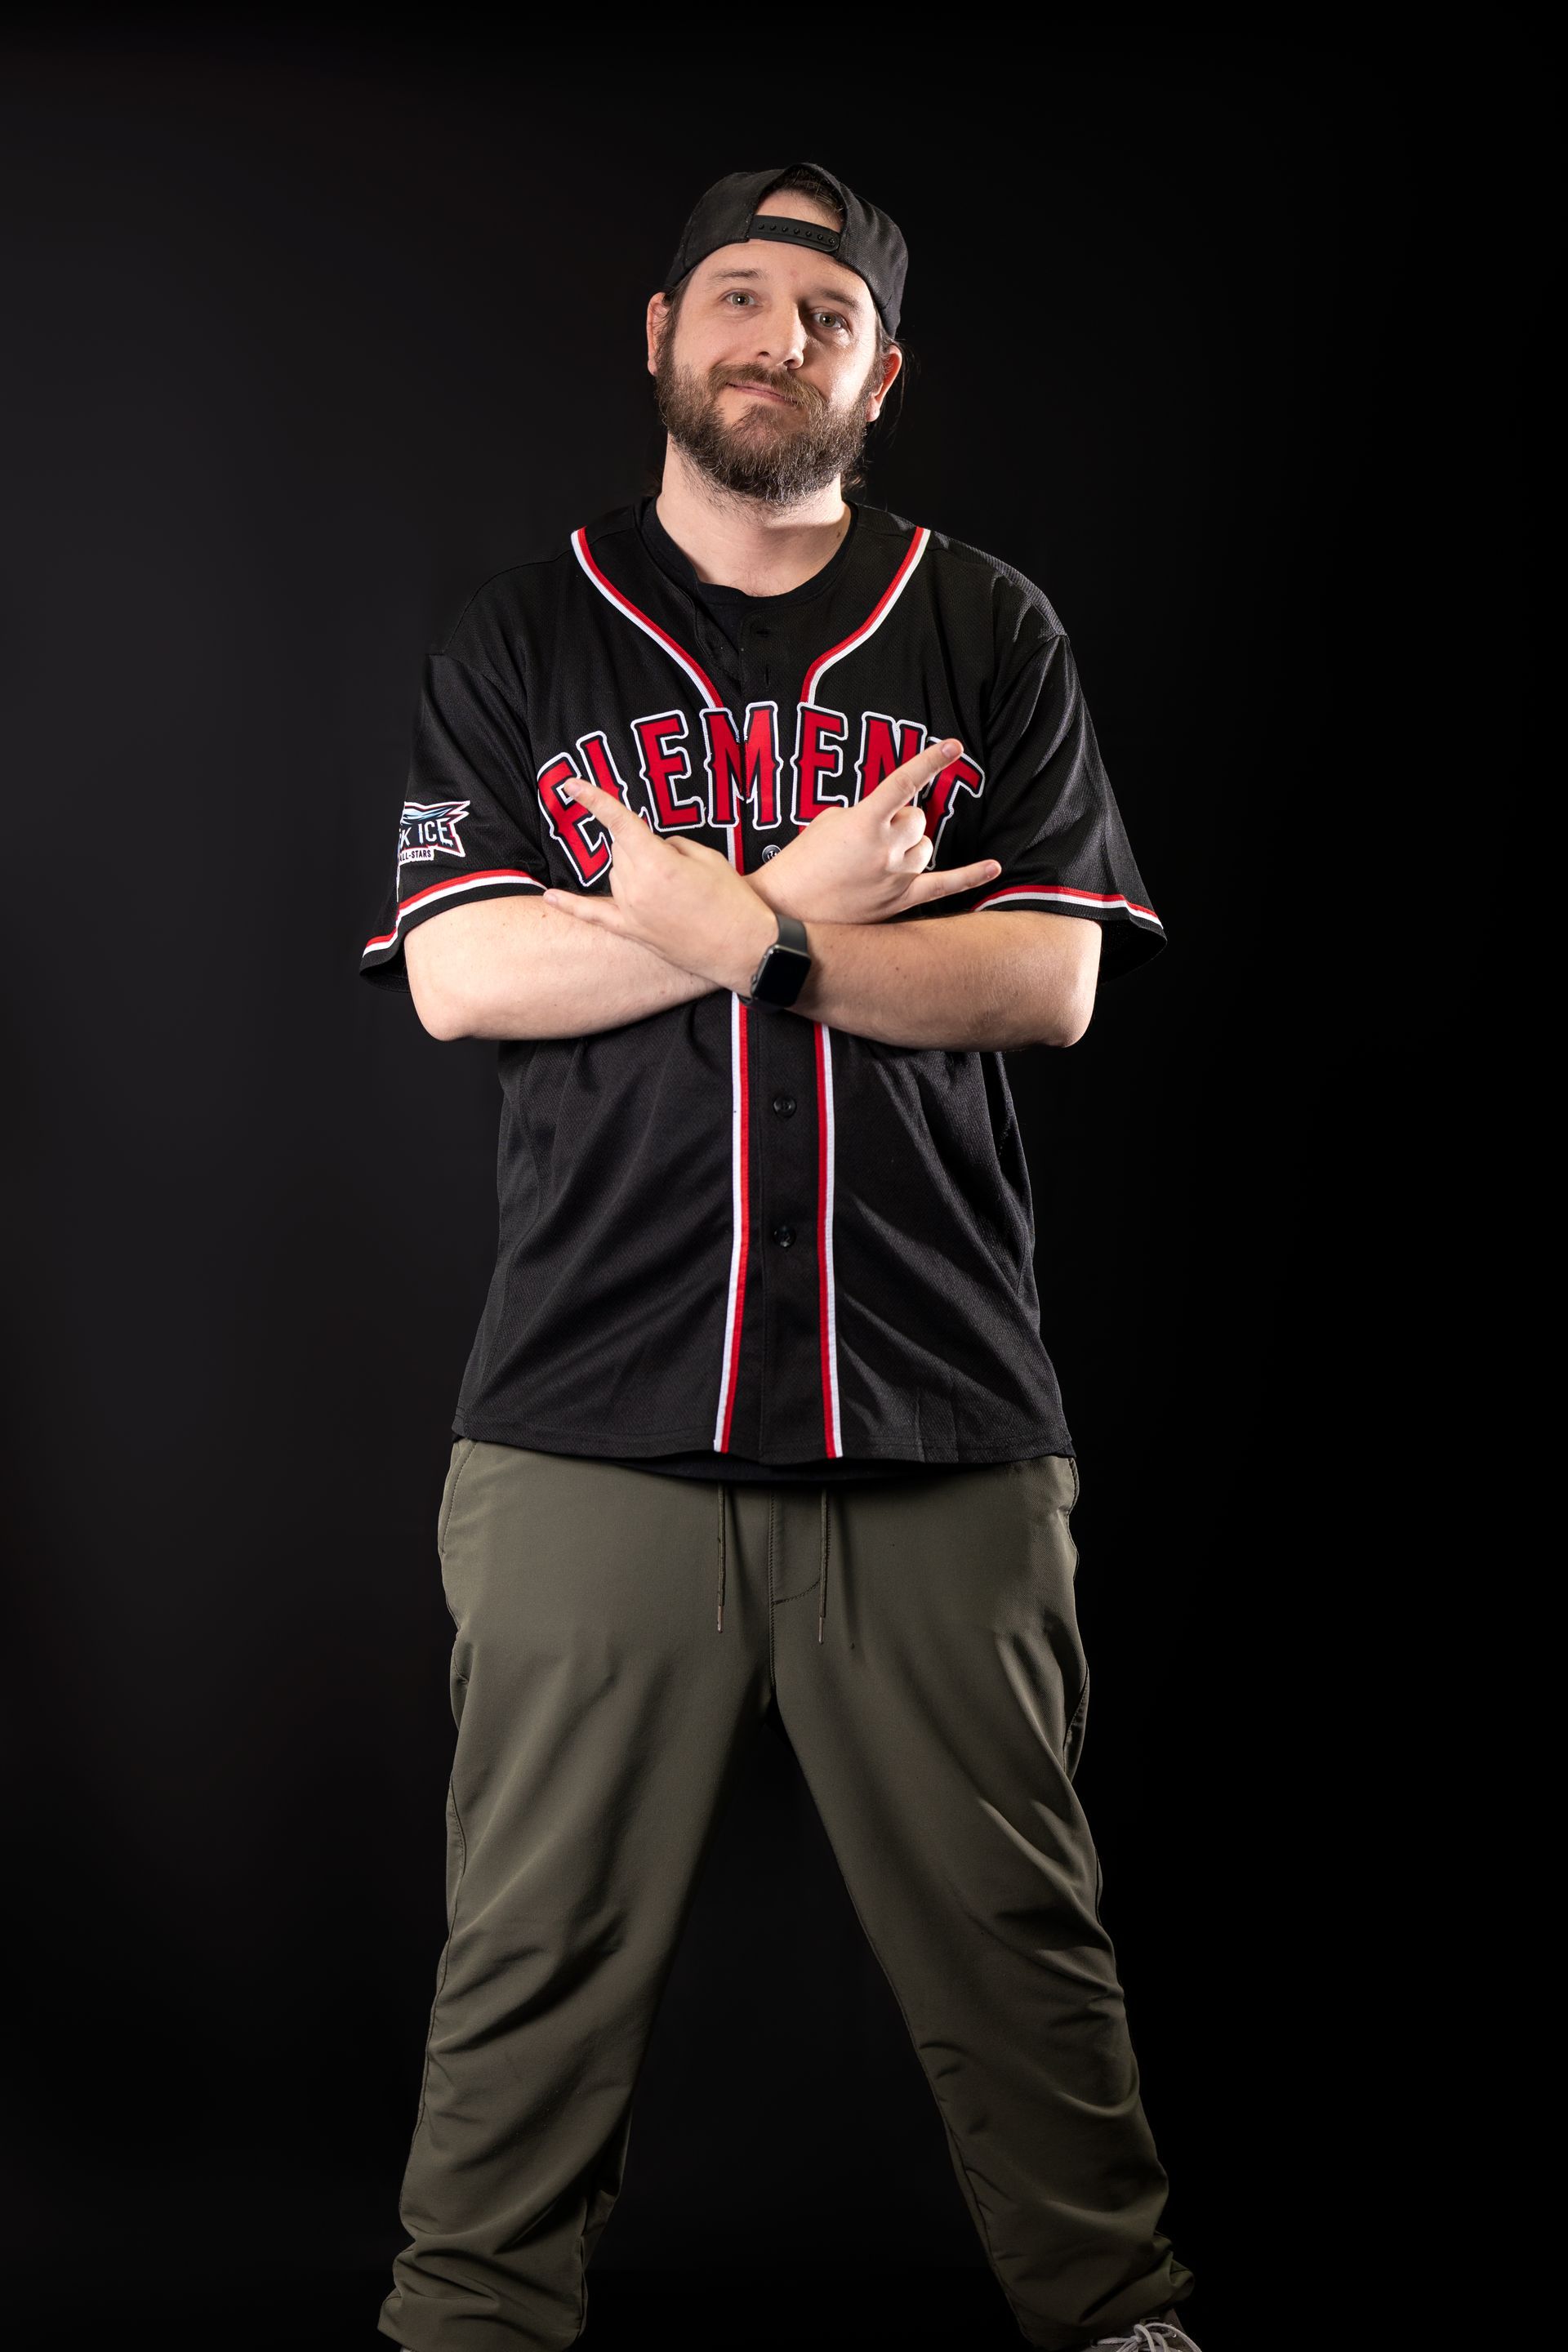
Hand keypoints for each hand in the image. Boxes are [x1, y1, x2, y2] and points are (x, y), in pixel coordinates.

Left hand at [539, 779, 778, 993]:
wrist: (743, 947)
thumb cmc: (732, 899)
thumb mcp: (707, 857)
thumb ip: (670, 844)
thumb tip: (650, 847)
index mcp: (657, 863)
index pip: (618, 822)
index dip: (593, 799)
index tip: (570, 784)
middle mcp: (636, 887)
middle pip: (620, 848)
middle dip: (641, 844)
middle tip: (676, 863)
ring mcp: (631, 912)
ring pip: (616, 873)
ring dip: (635, 868)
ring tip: (673, 888)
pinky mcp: (633, 932)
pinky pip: (594, 915)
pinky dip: (571, 906)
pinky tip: (549, 897)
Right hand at [750, 737, 999, 925]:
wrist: (787, 911)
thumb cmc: (800, 864)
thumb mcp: (826, 823)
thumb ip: (862, 813)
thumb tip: (884, 819)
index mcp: (864, 822)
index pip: (904, 782)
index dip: (931, 761)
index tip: (954, 746)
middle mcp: (886, 849)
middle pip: (917, 819)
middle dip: (900, 820)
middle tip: (870, 836)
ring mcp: (896, 876)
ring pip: (925, 847)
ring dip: (909, 845)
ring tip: (877, 859)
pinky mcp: (900, 901)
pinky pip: (943, 885)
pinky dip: (970, 876)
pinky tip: (992, 867)